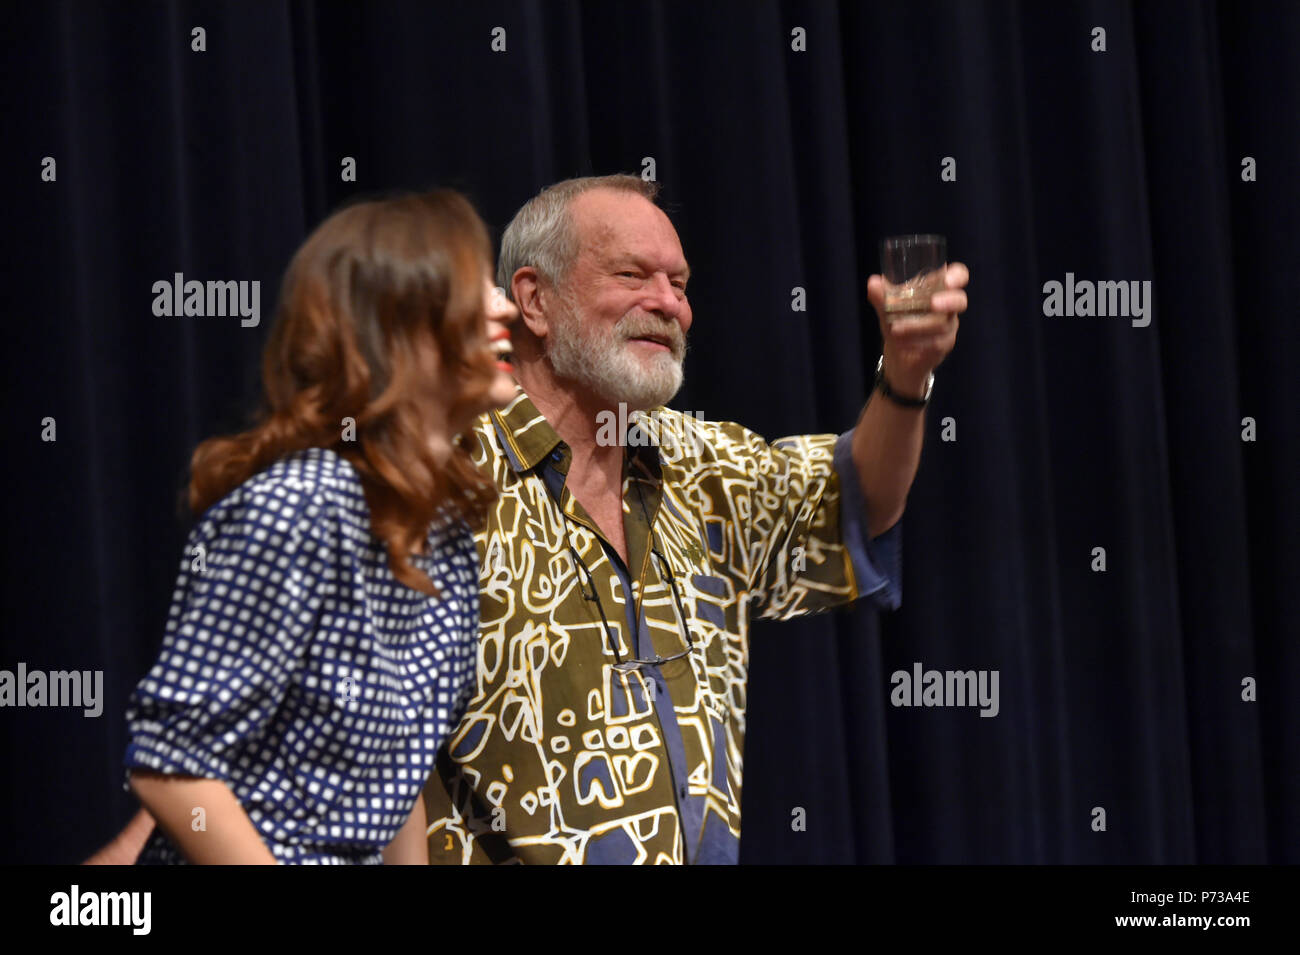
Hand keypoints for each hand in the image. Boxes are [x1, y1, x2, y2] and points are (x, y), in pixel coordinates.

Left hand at [866, 262, 966, 396]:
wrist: (899, 354)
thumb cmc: (899, 321)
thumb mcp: (887, 307)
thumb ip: (881, 296)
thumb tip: (873, 282)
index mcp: (937, 288)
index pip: (958, 276)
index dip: (957, 276)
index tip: (948, 280)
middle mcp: (948, 306)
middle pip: (960, 300)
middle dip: (948, 301)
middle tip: (932, 304)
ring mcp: (948, 326)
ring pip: (942, 325)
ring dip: (917, 326)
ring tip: (895, 329)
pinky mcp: (944, 345)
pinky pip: (935, 343)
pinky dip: (916, 342)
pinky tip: (902, 344)